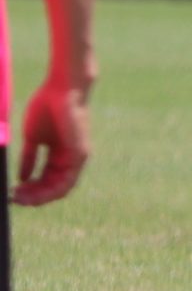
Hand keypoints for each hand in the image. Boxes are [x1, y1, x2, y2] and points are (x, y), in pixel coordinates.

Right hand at [14, 77, 88, 204]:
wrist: (62, 91)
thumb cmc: (47, 108)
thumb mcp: (33, 138)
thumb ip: (29, 158)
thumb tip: (22, 178)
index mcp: (60, 154)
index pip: (46, 180)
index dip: (30, 189)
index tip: (12, 192)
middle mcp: (70, 159)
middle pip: (52, 187)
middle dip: (32, 196)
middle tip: (13, 199)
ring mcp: (77, 158)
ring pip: (60, 189)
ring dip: (40, 197)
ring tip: (20, 199)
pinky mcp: (79, 155)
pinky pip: (67, 182)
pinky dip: (50, 191)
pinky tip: (34, 194)